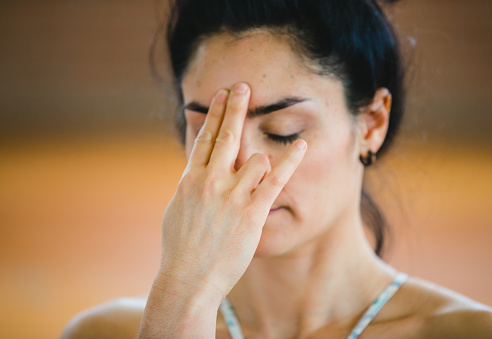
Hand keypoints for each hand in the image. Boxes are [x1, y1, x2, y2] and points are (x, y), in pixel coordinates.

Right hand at [156, 82, 305, 309]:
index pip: (204, 139)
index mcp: (190, 180)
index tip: (221, 96)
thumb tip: (197, 173)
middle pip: (227, 136)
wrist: (187, 279)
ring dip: (260, 158)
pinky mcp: (251, 213)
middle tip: (244, 86)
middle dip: (235, 108)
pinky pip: (275, 180)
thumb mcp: (177, 211)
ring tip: (259, 168)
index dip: (214, 115)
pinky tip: (301, 146)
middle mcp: (210, 182)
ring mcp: (232, 196)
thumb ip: (190, 187)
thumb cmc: (179, 249)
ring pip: (254, 158)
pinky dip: (290, 162)